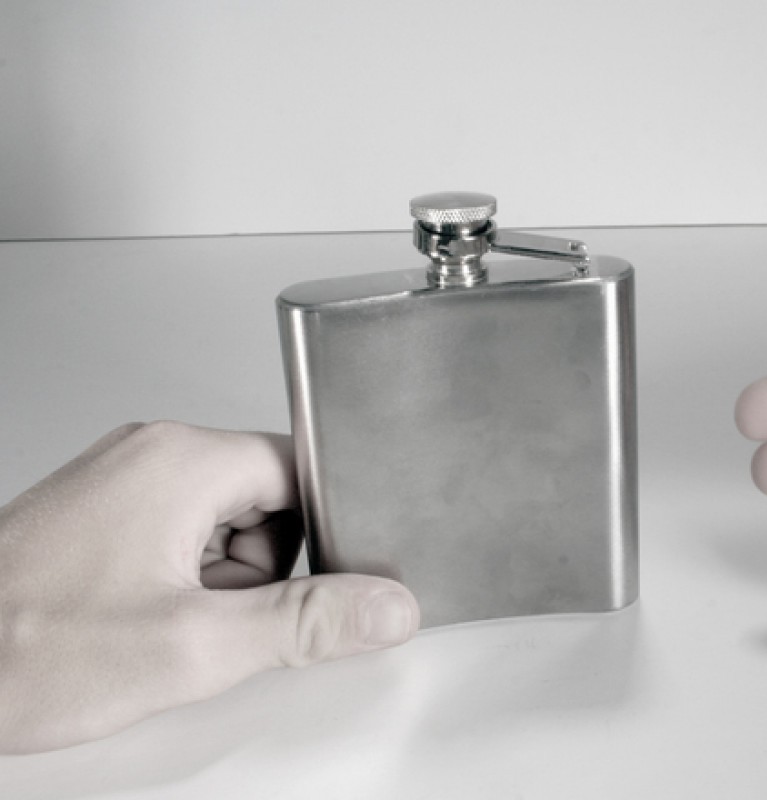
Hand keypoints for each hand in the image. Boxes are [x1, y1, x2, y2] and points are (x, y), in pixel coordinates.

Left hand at [0, 421, 419, 753]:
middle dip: (261, 571)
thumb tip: (385, 605)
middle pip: (268, 500)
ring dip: (219, 582)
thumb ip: (305, 624)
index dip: (322, 534)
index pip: (304, 469)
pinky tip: (142, 619)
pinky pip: (182, 536)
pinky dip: (181, 582)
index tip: (309, 582)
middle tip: (209, 617)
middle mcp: (151, 454)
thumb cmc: (24, 648)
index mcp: (182, 460)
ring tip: (166, 623)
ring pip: (226, 524)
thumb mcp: (193, 648)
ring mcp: (122, 481)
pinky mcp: (103, 514)